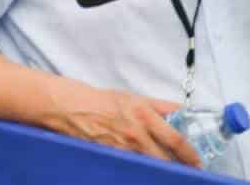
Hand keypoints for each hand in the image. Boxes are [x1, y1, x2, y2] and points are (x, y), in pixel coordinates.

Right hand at [46, 85, 196, 166]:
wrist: (70, 107)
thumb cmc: (102, 100)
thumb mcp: (133, 97)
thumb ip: (160, 107)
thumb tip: (182, 113)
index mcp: (143, 115)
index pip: (176, 140)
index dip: (191, 154)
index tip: (198, 161)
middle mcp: (135, 134)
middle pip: (166, 160)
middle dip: (178, 167)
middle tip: (186, 170)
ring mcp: (123, 148)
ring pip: (151, 166)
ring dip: (161, 169)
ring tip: (165, 169)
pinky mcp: (112, 157)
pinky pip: (133, 167)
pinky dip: (142, 169)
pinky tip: (144, 168)